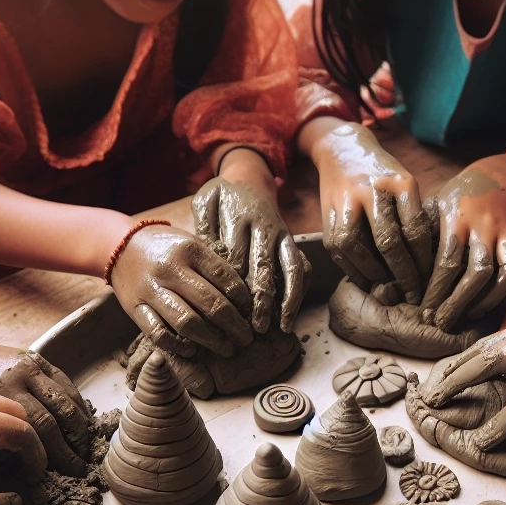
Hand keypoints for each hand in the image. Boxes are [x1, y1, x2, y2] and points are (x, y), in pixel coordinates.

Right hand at [110, 225, 252, 359]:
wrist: (120, 245)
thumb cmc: (166, 248)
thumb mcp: (192, 245)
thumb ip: (213, 267)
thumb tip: (244, 299)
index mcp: (189, 250)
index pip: (226, 279)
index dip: (244, 301)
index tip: (251, 314)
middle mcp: (170, 269)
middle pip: (211, 304)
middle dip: (234, 326)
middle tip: (246, 339)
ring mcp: (151, 290)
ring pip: (187, 322)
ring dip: (212, 340)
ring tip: (227, 348)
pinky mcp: (135, 308)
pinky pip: (158, 333)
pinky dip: (177, 346)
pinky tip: (192, 351)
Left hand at [193, 150, 309, 333]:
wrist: (250, 178)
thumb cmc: (223, 195)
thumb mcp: (206, 199)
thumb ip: (203, 223)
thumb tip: (206, 255)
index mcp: (240, 216)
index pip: (237, 254)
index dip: (233, 283)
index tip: (228, 307)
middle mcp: (265, 227)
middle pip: (264, 265)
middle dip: (262, 298)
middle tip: (255, 325)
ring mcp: (283, 235)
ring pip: (291, 269)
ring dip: (287, 299)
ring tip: (280, 326)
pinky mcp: (292, 242)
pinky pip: (302, 268)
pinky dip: (299, 292)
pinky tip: (291, 316)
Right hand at [311, 121, 431, 301]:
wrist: (343, 150)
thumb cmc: (384, 175)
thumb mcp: (406, 185)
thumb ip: (414, 218)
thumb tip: (426, 266)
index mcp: (401, 181)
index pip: (416, 229)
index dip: (423, 261)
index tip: (430, 282)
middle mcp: (372, 189)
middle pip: (388, 241)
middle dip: (402, 274)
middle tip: (412, 295)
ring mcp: (346, 200)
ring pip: (357, 247)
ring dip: (374, 274)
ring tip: (388, 289)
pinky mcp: (327, 212)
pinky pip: (338, 248)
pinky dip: (352, 268)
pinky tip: (366, 280)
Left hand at [421, 159, 505, 330]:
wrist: (496, 179)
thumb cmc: (454, 201)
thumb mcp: (433, 209)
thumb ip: (419, 238)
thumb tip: (396, 278)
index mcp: (455, 217)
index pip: (447, 260)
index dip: (435, 289)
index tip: (422, 309)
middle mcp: (483, 226)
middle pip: (476, 272)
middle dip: (456, 302)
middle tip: (439, 322)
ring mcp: (503, 235)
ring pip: (501, 274)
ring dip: (483, 301)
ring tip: (463, 318)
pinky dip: (502, 292)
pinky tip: (485, 306)